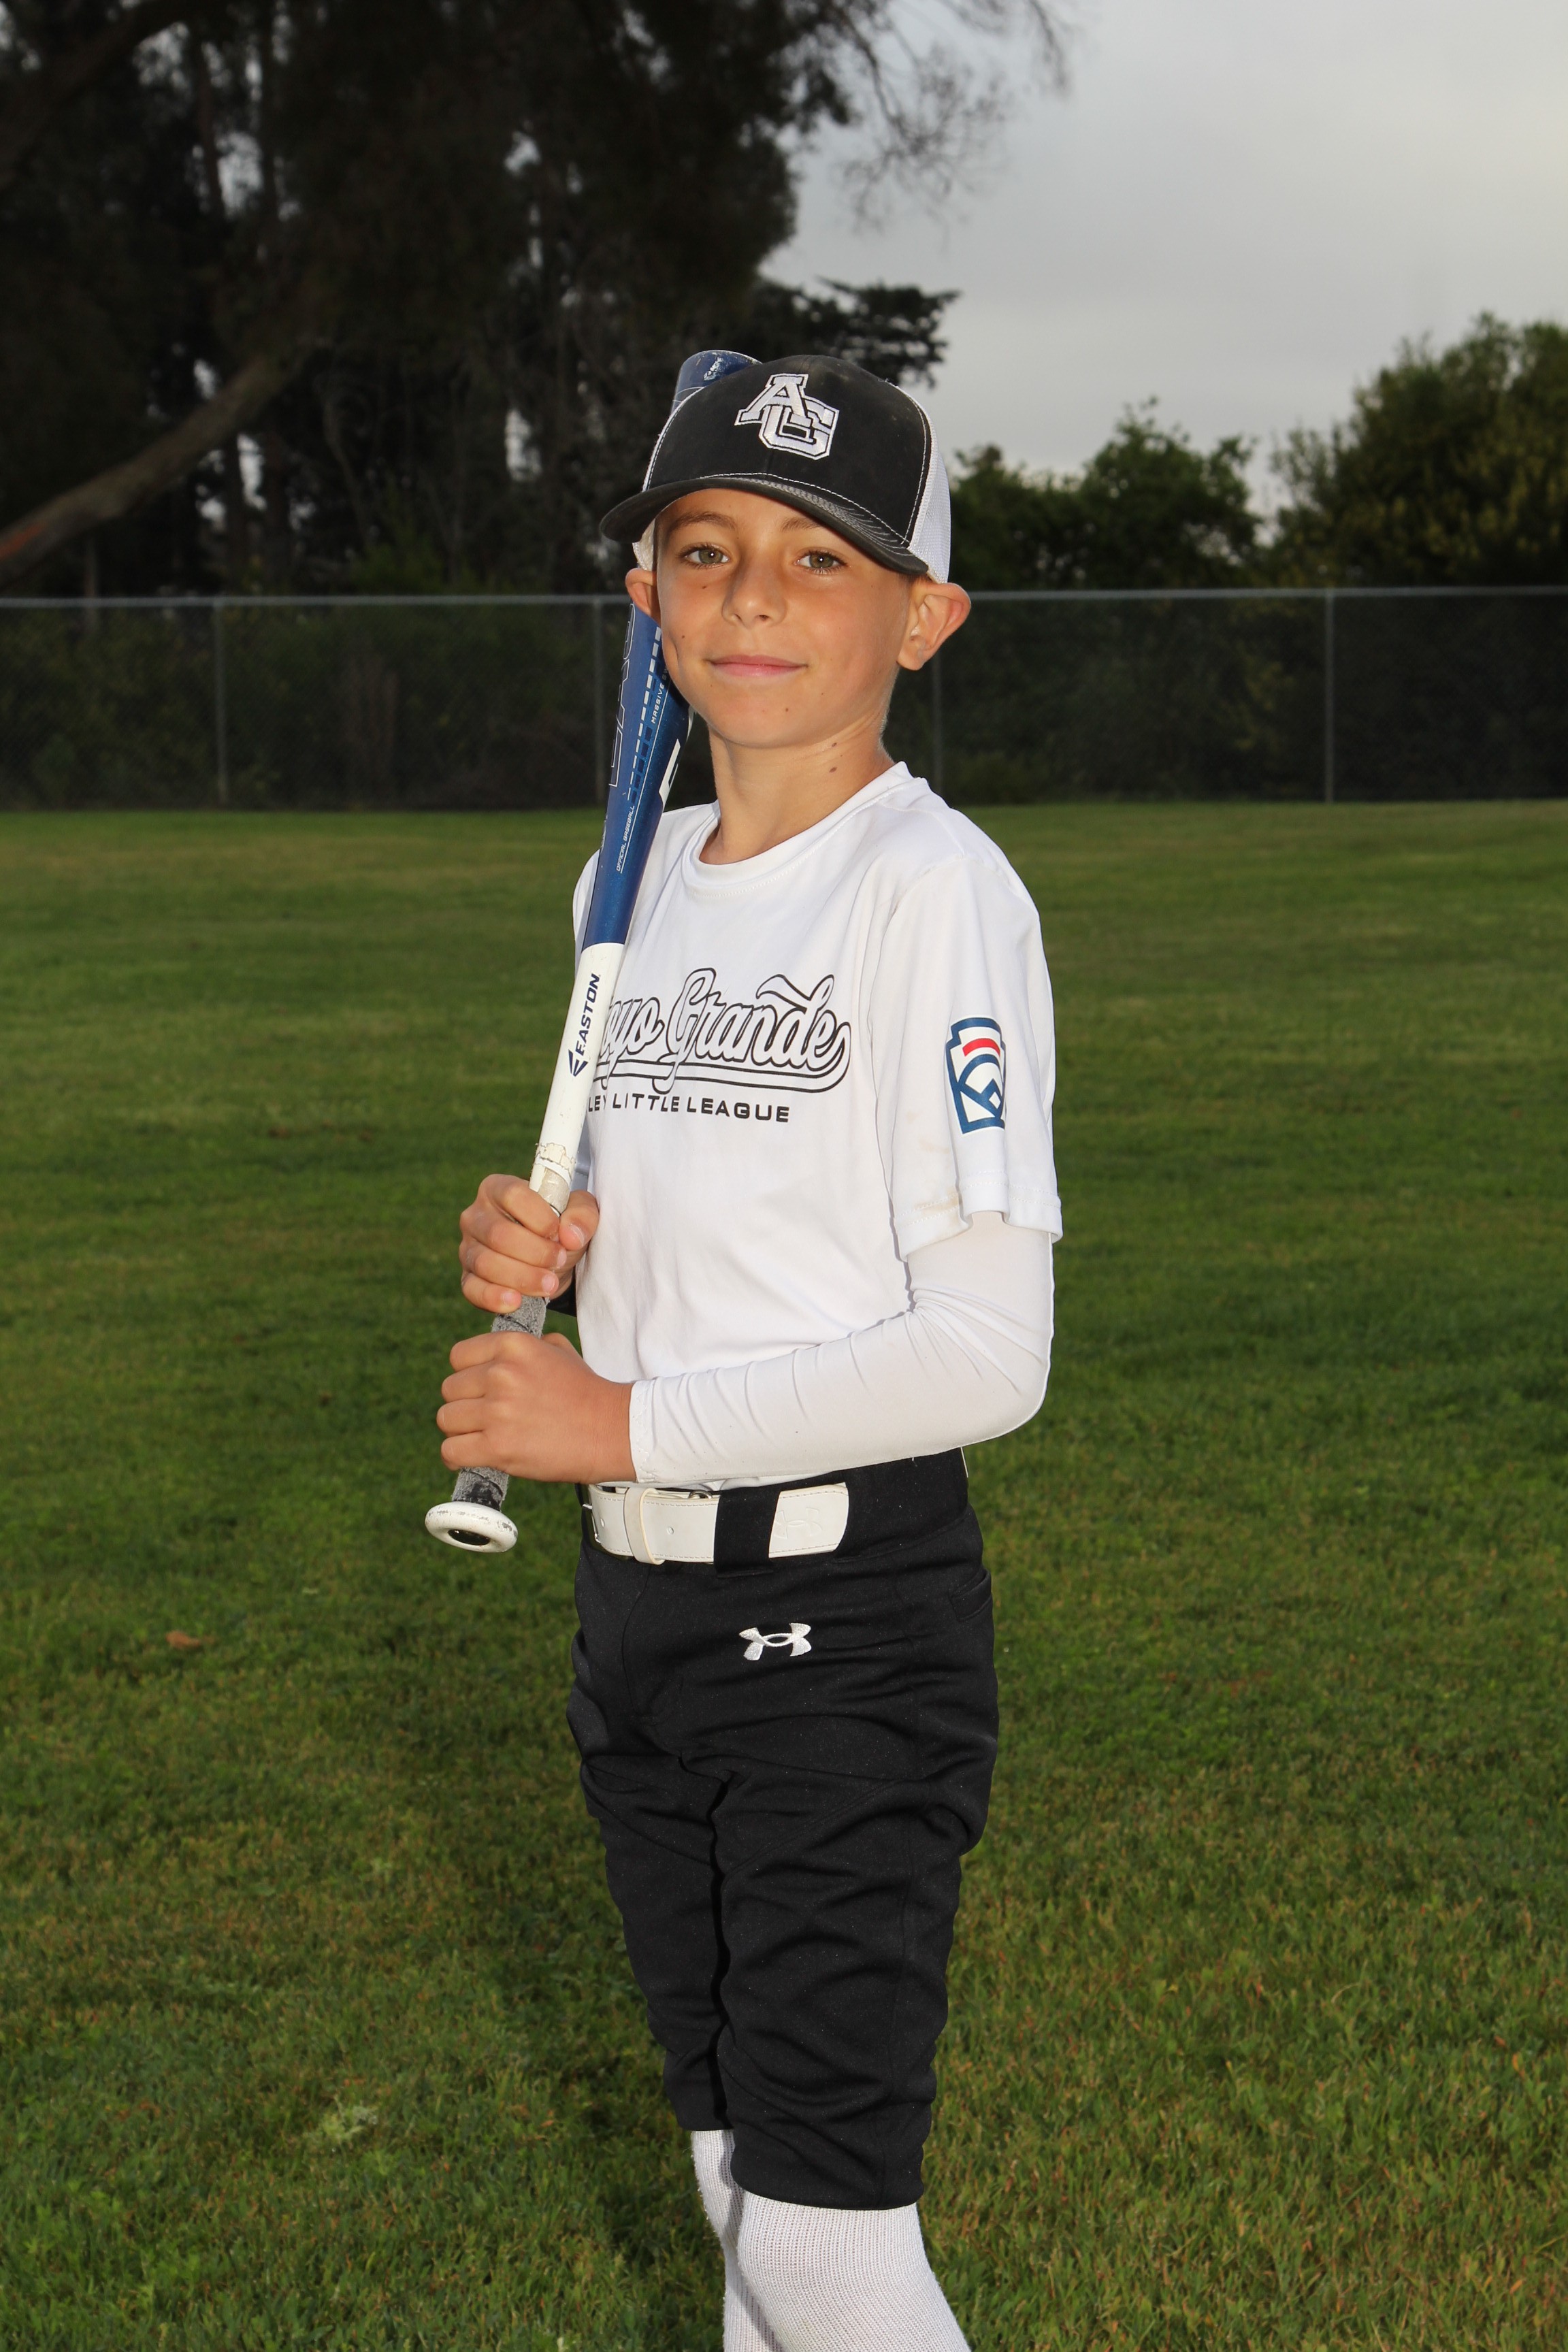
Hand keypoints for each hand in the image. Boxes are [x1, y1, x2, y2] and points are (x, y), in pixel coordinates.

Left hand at [438, 1330, 635, 1484]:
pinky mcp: (497, 1446)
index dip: (468, 1374)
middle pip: (449, 1389)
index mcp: (513, 1345)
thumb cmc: (586, 1393)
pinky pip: (451, 1451)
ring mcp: (497, 1411)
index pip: (458, 1356)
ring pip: (446, 1419)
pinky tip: (474, 1456)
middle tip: (486, 1417)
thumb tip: (495, 1355)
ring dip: (461, 1430)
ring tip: (481, 1437)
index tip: (481, 1389)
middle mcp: (501, 1374)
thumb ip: (524, 1347)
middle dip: (465, 1403)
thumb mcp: (558, 1351)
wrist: (612, 1430)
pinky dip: (457, 1457)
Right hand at [458, 1174, 598, 1313]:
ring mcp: (467, 1248)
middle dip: (535, 1252)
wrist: (552, 1261)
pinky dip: (494, 1297)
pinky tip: (516, 1301)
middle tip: (559, 1261)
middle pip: (498, 1234)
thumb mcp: (579, 1213)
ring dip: (522, 1277)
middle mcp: (476, 1216)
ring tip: (549, 1284)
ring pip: (486, 1263)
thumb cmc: (559, 1228)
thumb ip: (582, 1215)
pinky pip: (472, 1289)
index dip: (539, 1217)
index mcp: (497, 1188)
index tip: (560, 1234)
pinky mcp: (467, 1277)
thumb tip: (570, 1235)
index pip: (512, 1195)